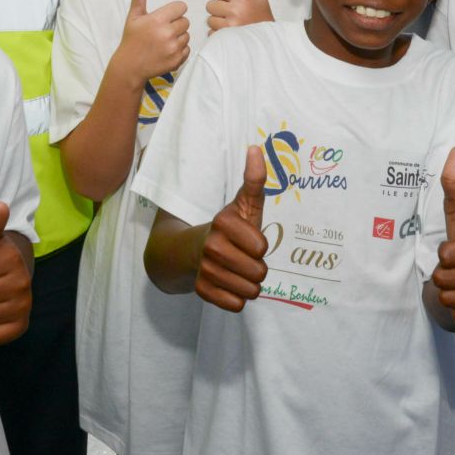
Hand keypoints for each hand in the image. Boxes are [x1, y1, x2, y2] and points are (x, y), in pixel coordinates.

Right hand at [112, 0, 189, 82]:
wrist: (130, 66)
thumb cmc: (131, 39)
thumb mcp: (133, 18)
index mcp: (157, 20)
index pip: (181, 7)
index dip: (174, 11)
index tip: (166, 16)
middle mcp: (167, 33)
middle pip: (185, 21)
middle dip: (176, 24)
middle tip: (163, 30)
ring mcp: (173, 48)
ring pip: (187, 35)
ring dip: (179, 37)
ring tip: (165, 41)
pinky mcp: (177, 60)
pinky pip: (187, 49)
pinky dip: (180, 49)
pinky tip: (167, 50)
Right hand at [195, 146, 269, 311]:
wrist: (192, 251)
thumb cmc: (229, 228)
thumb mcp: (243, 204)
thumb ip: (254, 180)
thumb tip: (256, 148)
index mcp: (223, 223)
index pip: (262, 248)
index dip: (260, 247)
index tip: (249, 241)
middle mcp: (211, 246)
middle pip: (258, 273)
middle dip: (258, 269)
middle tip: (245, 259)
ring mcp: (204, 270)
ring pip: (249, 292)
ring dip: (249, 285)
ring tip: (237, 271)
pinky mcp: (201, 291)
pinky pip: (235, 305)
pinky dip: (236, 298)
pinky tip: (227, 284)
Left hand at [207, 0, 272, 31]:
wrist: (269, 37)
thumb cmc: (262, 14)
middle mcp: (235, 10)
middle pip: (210, 5)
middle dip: (218, 8)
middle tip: (231, 11)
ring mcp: (230, 25)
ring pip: (209, 19)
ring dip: (217, 21)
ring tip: (231, 22)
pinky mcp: (226, 38)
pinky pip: (211, 32)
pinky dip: (217, 33)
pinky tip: (229, 31)